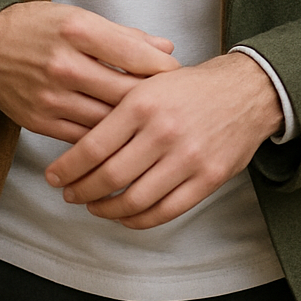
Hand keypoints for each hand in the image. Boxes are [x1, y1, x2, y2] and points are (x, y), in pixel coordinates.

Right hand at [0, 2, 177, 142]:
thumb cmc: (39, 27)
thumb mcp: (80, 17)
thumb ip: (125, 36)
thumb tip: (168, 48)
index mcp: (78, 31)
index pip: (137, 55)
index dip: (165, 69)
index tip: (180, 75)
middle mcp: (64, 65)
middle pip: (126, 92)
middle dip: (155, 102)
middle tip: (175, 106)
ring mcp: (51, 97)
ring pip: (108, 121)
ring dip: (133, 125)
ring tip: (154, 124)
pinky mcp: (40, 121)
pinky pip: (84, 137)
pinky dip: (106, 138)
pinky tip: (122, 136)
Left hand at [44, 52, 282, 227]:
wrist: (247, 90)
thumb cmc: (191, 87)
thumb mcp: (149, 81)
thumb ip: (116, 107)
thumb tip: (76, 138)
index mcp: (143, 103)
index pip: (92, 146)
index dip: (68, 168)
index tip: (54, 177)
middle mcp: (163, 132)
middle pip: (109, 177)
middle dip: (81, 192)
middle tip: (69, 194)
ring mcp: (188, 158)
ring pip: (135, 200)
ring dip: (107, 210)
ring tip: (95, 207)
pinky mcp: (207, 179)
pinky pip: (165, 211)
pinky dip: (139, 220)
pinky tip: (126, 216)